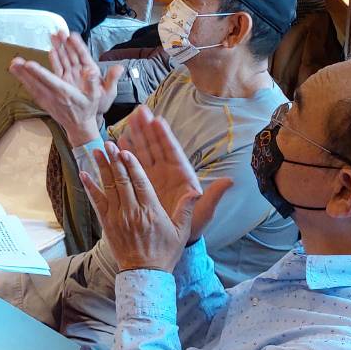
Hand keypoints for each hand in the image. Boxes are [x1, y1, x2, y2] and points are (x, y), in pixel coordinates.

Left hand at [8, 33, 120, 146]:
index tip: (29, 64)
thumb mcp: (96, 96)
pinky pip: (32, 91)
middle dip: (25, 73)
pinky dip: (25, 82)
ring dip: (21, 76)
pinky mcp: (44, 103)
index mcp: (66, 94)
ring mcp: (47, 101)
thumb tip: (92, 71)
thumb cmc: (87, 108)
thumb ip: (93, 83)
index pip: (51, 81)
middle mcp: (55, 97)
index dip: (40, 73)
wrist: (80, 126)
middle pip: (37, 83)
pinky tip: (18, 74)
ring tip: (13, 65)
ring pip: (32, 87)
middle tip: (15, 61)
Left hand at [81, 141, 227, 273]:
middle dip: (115, 161)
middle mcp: (132, 212)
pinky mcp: (106, 224)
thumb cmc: (164, 252)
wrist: (145, 273)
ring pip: (109, 188)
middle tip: (108, 144)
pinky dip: (90, 187)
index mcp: (151, 211)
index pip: (140, 183)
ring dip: (102, 168)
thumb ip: (186, 210)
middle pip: (122, 181)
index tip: (126, 151)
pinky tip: (84, 174)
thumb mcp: (181, 232)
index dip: (132, 165)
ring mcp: (117, 218)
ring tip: (97, 151)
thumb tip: (196, 191)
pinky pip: (97, 202)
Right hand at [117, 105, 230, 247]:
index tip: (158, 121)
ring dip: (137, 135)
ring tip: (130, 118)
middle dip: (148, 129)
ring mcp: (153, 175)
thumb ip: (214, 196)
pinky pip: (133, 164)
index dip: (165, 137)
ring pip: (144, 151)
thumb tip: (230, 181)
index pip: (173, 152)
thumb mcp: (205, 211)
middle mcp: (167, 171)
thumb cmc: (194, 225)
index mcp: (182, 175)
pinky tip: (120, 140)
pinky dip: (127, 152)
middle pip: (156, 146)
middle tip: (140, 111)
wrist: (176, 237)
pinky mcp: (142, 181)